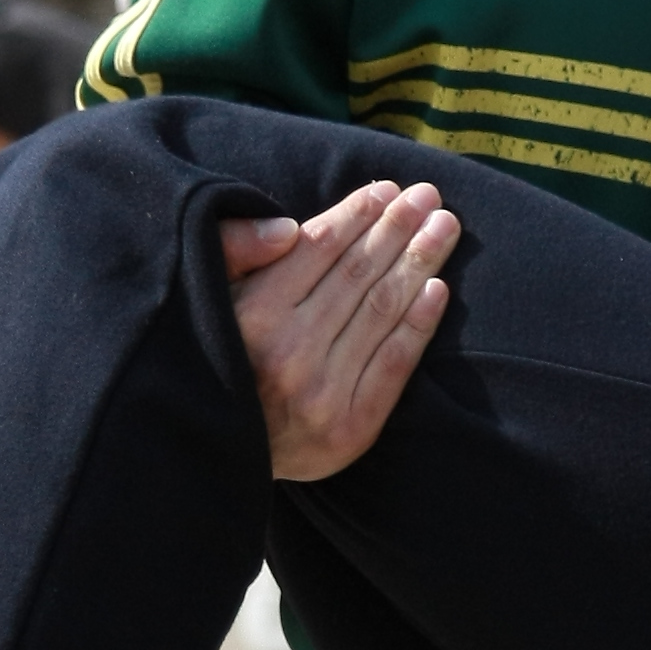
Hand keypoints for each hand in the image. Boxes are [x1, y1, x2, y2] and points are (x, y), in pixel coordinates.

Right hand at [221, 180, 456, 480]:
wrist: (219, 459)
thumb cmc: (218, 362)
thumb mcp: (205, 299)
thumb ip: (234, 252)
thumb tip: (287, 227)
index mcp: (251, 316)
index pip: (318, 250)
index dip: (356, 215)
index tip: (386, 190)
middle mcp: (289, 352)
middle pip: (358, 275)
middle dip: (397, 228)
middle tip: (428, 195)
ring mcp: (323, 392)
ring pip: (382, 311)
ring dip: (420, 262)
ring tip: (445, 226)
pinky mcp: (351, 427)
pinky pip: (394, 364)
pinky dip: (420, 324)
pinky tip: (439, 288)